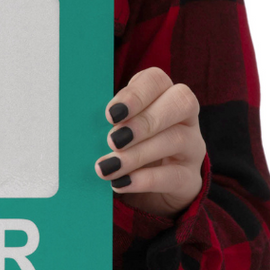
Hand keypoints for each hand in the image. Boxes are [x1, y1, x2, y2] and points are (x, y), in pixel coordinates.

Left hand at [93, 68, 204, 217]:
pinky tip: (121, 183)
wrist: (155, 190)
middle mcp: (184, 116)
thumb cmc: (130, 149)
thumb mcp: (118, 131)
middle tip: (112, 140)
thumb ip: (108, 124)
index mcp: (163, 95)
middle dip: (144, 120)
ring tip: (108, 167)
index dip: (135, 94)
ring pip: (177, 139)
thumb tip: (77, 126)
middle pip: (180, 102)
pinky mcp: (190, 178)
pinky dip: (145, 180)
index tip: (110, 114)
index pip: (157, 80)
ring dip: (138, 153)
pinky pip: (175, 175)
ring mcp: (192, 146)